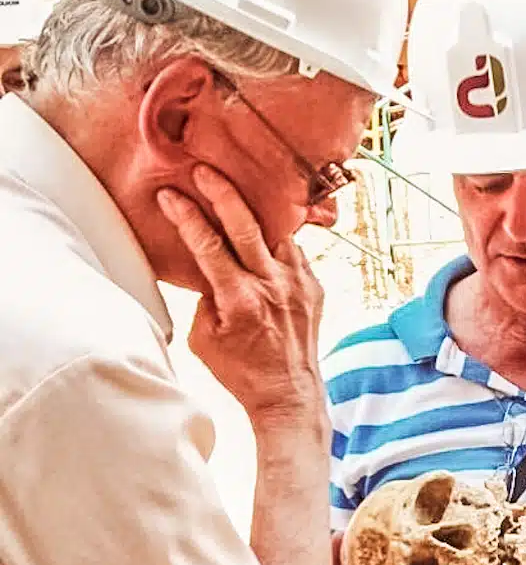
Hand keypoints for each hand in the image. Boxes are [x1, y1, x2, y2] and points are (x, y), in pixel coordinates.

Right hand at [157, 167, 324, 424]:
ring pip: (276, 232)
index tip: (170, 195)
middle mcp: (273, 285)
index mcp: (240, 299)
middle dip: (222, 191)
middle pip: (246, 224)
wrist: (289, 395)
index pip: (207, 244)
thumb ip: (204, 297)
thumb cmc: (241, 371)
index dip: (186, 216)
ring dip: (256, 212)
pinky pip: (293, 251)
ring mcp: (299, 283)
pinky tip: (264, 232)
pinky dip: (276, 240)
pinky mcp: (314, 286)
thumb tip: (207, 269)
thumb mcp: (204, 338)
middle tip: (205, 169)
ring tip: (240, 191)